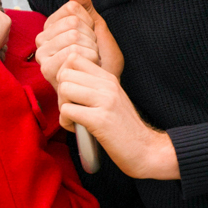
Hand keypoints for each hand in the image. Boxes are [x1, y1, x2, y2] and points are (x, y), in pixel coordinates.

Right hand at [36, 0, 122, 88]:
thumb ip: (88, 10)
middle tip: (91, 52)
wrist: (104, 89)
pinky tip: (86, 69)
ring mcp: (42, 54)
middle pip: (73, 21)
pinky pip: (73, 52)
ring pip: (73, 36)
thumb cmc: (102, 63)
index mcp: (51, 27)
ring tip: (90, 61)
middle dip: (91, 37)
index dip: (89, 22)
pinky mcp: (46, 69)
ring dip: (91, 49)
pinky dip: (89, 60)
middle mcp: (42, 39)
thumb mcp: (98, 30)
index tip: (90, 37)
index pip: (72, 8)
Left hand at [55, 53, 178, 179]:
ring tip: (74, 118)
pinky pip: (67, 111)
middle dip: (61, 93)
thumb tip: (64, 79)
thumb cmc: (123, 127)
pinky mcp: (99, 119)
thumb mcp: (112, 98)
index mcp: (109, 77)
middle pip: (65, 74)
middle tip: (71, 108)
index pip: (74, 58)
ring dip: (63, 107)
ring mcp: (105, 101)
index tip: (71, 92)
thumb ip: (93, 86)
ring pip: (64, 90)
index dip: (65, 75)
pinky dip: (66, 122)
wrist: (145, 149)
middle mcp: (107, 85)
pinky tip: (77, 129)